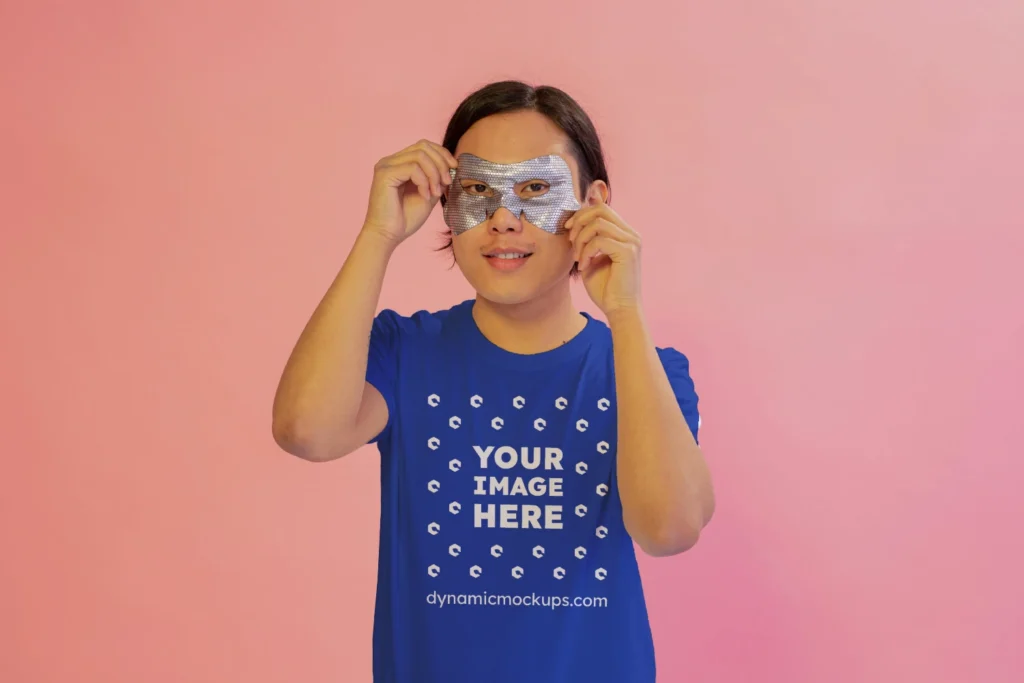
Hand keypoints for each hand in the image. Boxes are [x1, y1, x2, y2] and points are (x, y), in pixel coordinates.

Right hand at [361, 140, 457, 245]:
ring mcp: (386, 165)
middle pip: (423, 146)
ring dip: (434, 174)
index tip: (454, 168)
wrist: (388, 236)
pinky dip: (424, 181)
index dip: (442, 154)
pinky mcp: (384, 174)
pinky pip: (413, 168)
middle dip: (441, 162)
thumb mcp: (429, 194)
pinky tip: (424, 196)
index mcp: (399, 163)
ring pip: (420, 155)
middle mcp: (390, 161)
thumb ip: (437, 179)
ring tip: (435, 193)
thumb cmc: (405, 219)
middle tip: (448, 182)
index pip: (424, 146)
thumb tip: (452, 165)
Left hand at [566, 199, 642, 316]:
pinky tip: (584, 266)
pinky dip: (586, 252)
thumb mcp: (591, 258)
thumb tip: (575, 222)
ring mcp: (632, 241)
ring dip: (581, 240)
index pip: (602, 208)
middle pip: (601, 209)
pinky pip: (600, 241)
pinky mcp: (628, 252)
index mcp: (624, 233)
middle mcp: (631, 234)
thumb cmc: (605, 288)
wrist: (619, 310)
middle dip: (579, 221)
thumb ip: (586, 240)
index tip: (568, 229)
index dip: (581, 214)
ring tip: (577, 257)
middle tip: (570, 240)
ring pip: (598, 224)